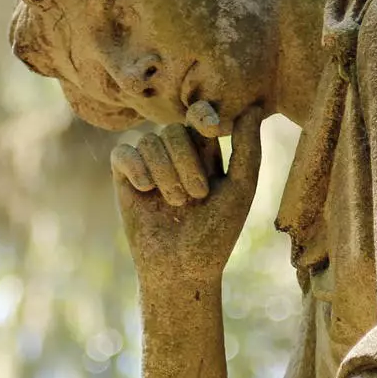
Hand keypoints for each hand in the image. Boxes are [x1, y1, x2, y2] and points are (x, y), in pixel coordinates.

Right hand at [109, 106, 263, 291]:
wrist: (182, 270)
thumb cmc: (216, 235)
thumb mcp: (240, 190)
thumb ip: (247, 149)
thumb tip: (254, 107)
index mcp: (204, 153)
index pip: (199, 116)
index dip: (202, 115)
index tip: (212, 128)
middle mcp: (174, 155)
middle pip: (174, 130)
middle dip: (187, 162)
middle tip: (198, 197)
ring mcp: (148, 165)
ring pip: (150, 142)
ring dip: (166, 174)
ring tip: (176, 204)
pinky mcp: (124, 179)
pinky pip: (122, 153)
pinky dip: (135, 168)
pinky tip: (145, 190)